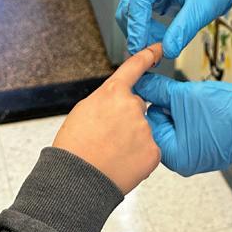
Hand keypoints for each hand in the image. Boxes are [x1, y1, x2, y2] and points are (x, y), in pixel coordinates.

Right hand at [53, 44, 162, 193]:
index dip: (148, 55)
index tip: (158, 49)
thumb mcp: (84, 110)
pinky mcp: (153, 151)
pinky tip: (122, 164)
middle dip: (126, 120)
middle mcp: (133, 106)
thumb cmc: (74, 148)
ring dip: (131, 140)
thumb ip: (106, 99)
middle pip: (136, 107)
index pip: (135, 67)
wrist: (76, 182)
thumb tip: (117, 101)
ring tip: (110, 154)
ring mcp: (145, 129)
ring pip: (142, 130)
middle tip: (108, 138)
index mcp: (113, 92)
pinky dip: (138, 157)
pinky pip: (148, 150)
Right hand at [116, 0, 231, 58]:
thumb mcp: (201, 10)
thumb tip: (167, 51)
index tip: (140, 48)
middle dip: (139, 32)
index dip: (138, 26)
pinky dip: (143, 28)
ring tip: (161, 45)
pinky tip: (158, 36)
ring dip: (140, 32)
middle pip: (129, 5)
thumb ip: (183, 30)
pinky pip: (134, 13)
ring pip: (128, 11)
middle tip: (154, 54)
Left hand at [137, 74, 231, 176]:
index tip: (156, 89)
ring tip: (194, 101)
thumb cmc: (230, 113)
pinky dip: (192, 116)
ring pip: (175, 125)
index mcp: (175, 156)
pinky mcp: (207, 147)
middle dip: (166, 107)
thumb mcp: (186, 95)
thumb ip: (159, 90)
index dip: (151, 103)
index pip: (148, 125)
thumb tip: (142, 83)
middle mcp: (184, 161)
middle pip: (160, 126)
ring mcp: (196, 156)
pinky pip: (190, 129)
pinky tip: (203, 107)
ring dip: (180, 109)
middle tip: (179, 94)